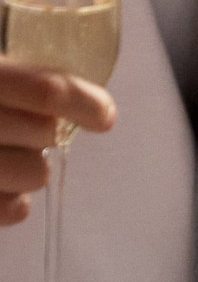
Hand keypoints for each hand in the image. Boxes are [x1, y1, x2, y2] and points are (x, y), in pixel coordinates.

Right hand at [0, 58, 113, 225]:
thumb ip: (19, 74)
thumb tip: (69, 72)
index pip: (46, 91)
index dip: (82, 101)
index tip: (102, 112)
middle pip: (45, 133)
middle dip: (44, 129)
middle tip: (22, 122)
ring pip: (36, 174)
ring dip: (28, 164)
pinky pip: (14, 209)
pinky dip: (11, 197)